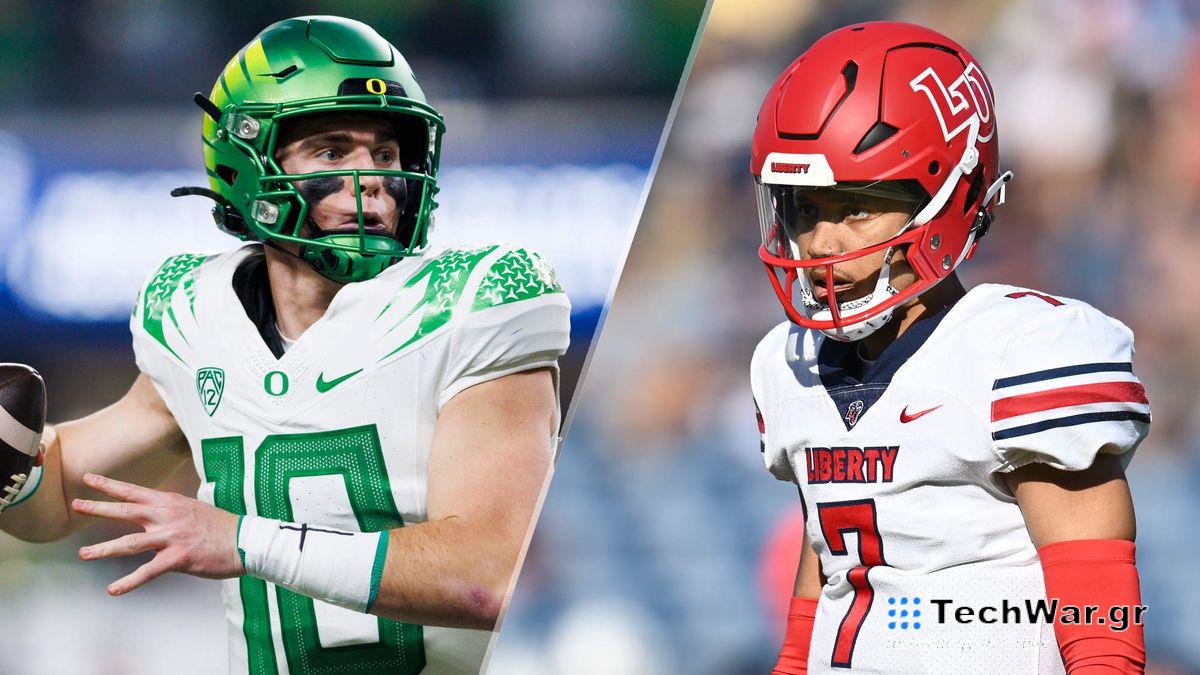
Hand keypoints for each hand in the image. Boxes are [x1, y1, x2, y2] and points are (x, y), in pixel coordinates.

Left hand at [71, 473, 242, 594]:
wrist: (246, 541)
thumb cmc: (222, 527)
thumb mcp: (194, 509)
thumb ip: (173, 511)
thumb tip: (158, 513)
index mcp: (171, 503)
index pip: (134, 491)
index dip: (110, 485)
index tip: (89, 479)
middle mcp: (167, 516)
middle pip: (126, 510)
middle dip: (98, 508)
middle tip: (76, 505)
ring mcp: (172, 537)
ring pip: (130, 543)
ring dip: (104, 549)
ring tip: (84, 554)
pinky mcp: (178, 558)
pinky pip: (148, 571)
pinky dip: (129, 582)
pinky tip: (113, 590)